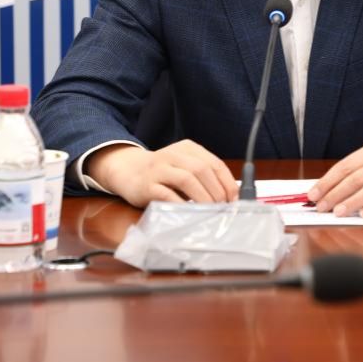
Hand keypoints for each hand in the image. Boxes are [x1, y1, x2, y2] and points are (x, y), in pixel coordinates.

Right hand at [86, 140, 237, 207]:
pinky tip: (189, 213)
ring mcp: (159, 168)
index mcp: (188, 148)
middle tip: (223, 208)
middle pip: (202, 170)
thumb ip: (203, 177)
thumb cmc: (162, 172)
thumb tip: (229, 197)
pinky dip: (182, 204)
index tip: (234, 199)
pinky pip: (167, 194)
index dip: (227, 182)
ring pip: (187, 179)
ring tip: (210, 211)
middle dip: (216, 191)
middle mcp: (174, 155)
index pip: (214, 163)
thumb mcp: (184, 166)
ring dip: (203, 197)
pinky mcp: (148, 185)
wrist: (128, 169)